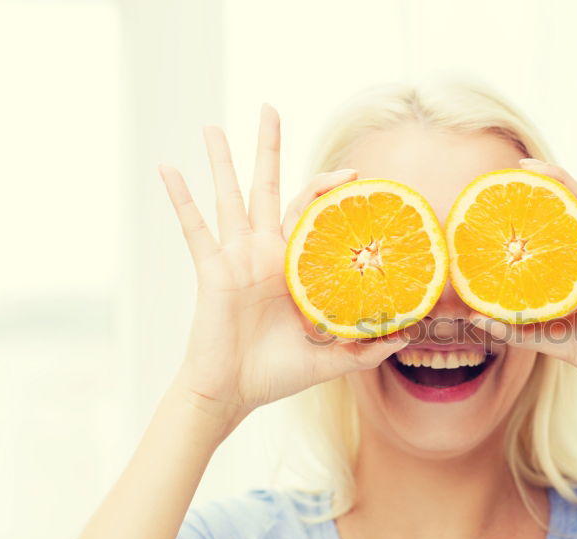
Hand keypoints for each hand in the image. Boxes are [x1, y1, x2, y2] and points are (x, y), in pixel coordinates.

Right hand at [157, 104, 407, 425]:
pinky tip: (167, 167)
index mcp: (296, 266)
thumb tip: (410, 335)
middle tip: (270, 108)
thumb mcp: (333, 359)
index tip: (356, 174)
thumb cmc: (279, 373)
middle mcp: (266, 252)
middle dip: (269, 149)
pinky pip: (194, 229)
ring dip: (220, 161)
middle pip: (268, 188)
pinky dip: (180, 198)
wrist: (235, 393)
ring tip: (211, 127)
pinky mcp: (214, 271)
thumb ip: (368, 346)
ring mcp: (237, 258)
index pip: (315, 213)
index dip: (331, 191)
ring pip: (229, 197)